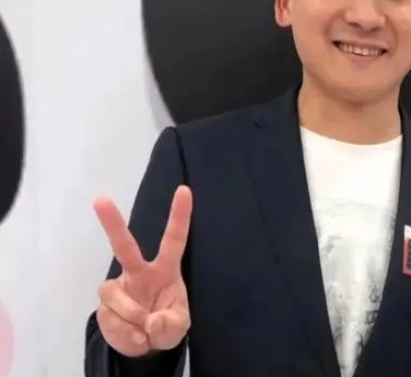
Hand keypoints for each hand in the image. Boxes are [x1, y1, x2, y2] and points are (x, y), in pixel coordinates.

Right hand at [93, 185, 192, 356]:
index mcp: (165, 270)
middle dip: (112, 223)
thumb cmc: (166, 324)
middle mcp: (139, 272)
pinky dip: (123, 332)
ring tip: (143, 330)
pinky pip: (109, 317)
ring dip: (130, 317)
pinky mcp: (103, 304)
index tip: (184, 190)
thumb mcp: (178, 327)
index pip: (174, 239)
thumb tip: (151, 321)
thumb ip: (169, 324)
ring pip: (114, 295)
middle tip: (100, 200)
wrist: (144, 346)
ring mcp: (119, 287)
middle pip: (124, 246)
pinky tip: (132, 334)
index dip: (179, 216)